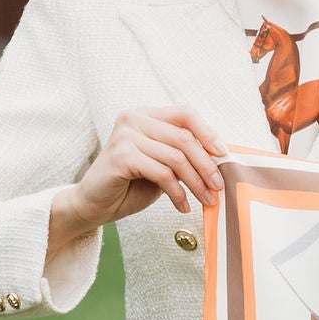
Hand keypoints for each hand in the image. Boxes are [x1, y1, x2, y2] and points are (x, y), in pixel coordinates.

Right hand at [48, 107, 226, 257]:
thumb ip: (183, 154)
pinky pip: (162, 173)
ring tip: (206, 200)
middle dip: (206, 165)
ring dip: (196, 183)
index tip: (223, 154)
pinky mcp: (120, 155)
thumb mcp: (162, 164)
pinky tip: (182, 206)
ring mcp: (125, 135)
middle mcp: (133, 118)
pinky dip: (177, 193)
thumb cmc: (130, 185)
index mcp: (145, 114)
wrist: (95, 205)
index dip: (208, 132)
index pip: (185, 113)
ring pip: (175, 157)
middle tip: (218, 187)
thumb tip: (220, 157)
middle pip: (184, 138)